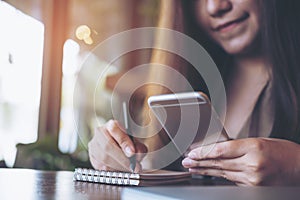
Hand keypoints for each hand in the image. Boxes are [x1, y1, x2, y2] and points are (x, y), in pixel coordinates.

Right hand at [88, 120, 146, 171]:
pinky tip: (121, 170)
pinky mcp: (92, 157)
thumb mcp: (135, 141)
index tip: (132, 153)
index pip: (114, 129)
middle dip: (123, 159)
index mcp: (111, 124)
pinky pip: (101, 167)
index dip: (123, 142)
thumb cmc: (127, 142)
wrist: (116, 143)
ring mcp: (94, 145)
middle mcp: (100, 132)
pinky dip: (113, 170)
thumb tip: (137, 155)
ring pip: (104, 158)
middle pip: (108, 146)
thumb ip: (138, 147)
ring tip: (130, 169)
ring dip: (119, 166)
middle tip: (134, 167)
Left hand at [182, 138, 299, 185]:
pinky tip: (210, 174)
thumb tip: (219, 150)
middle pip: (219, 163)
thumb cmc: (284, 152)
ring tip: (193, 168)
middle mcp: (252, 164)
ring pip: (223, 173)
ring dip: (206, 170)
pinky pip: (232, 181)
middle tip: (187, 162)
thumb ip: (239, 147)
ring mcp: (253, 179)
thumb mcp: (261, 141)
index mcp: (254, 147)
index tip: (192, 153)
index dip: (203, 152)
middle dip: (200, 162)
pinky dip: (220, 176)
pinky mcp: (254, 188)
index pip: (221, 149)